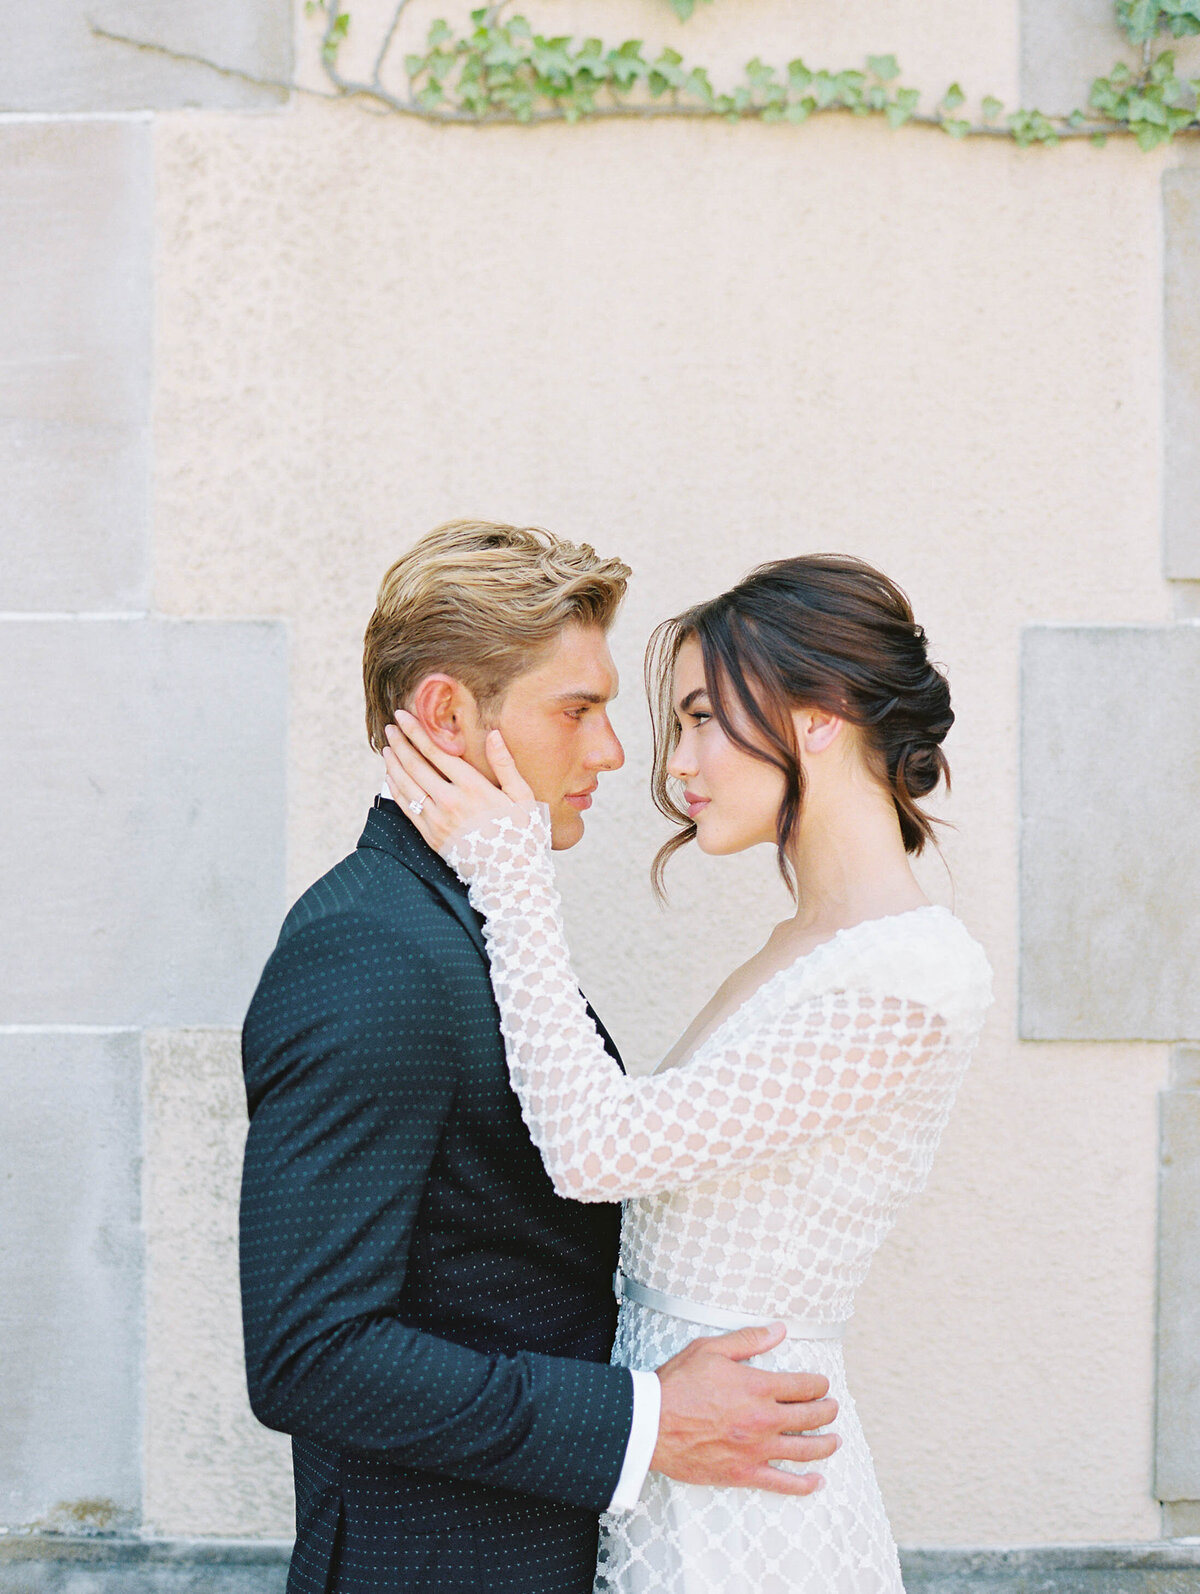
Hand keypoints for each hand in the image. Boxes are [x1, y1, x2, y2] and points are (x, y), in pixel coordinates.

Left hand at [383, 710, 535, 856]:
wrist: (510, 875)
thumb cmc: (522, 834)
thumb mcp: (522, 797)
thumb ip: (505, 764)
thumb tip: (493, 735)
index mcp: (473, 788)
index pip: (436, 752)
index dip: (417, 732)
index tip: (403, 717)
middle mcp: (450, 802)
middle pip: (415, 766)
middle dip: (401, 743)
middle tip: (390, 727)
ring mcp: (437, 820)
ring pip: (407, 785)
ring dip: (394, 764)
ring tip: (387, 748)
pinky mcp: (431, 836)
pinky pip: (407, 807)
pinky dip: (396, 789)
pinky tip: (391, 777)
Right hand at [652, 1324, 838, 1495]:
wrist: (652, 1424)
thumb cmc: (677, 1384)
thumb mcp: (711, 1349)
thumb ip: (748, 1340)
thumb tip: (779, 1330)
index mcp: (758, 1387)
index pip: (804, 1386)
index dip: (818, 1384)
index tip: (821, 1383)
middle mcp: (764, 1419)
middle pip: (810, 1417)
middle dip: (827, 1410)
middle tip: (832, 1408)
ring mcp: (757, 1450)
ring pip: (805, 1449)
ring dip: (826, 1444)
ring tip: (835, 1440)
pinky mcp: (744, 1474)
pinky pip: (783, 1483)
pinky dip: (804, 1484)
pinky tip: (817, 1481)